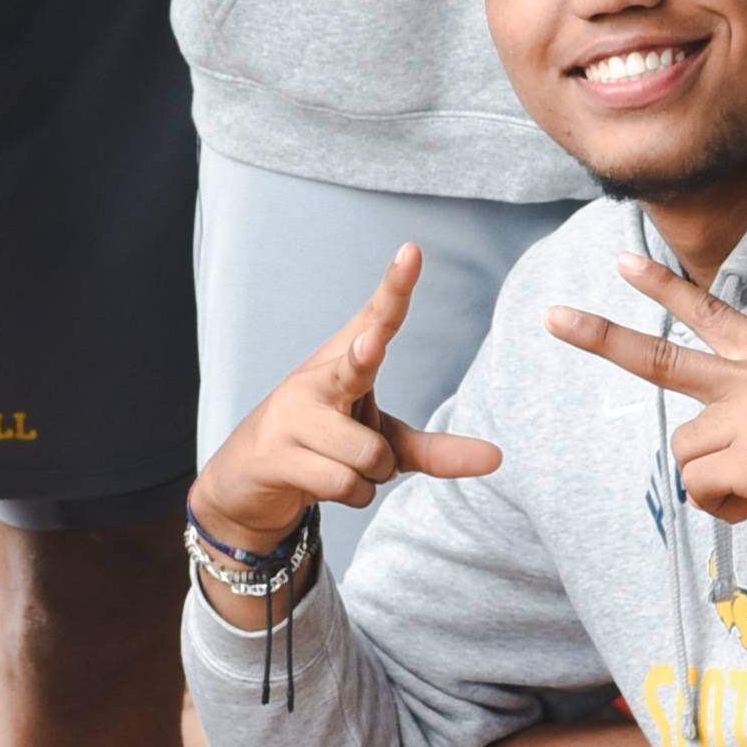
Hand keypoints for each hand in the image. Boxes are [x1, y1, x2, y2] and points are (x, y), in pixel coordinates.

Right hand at [192, 243, 505, 573]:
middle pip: (355, 366)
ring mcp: (292, 415)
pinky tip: (322, 482)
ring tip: (341, 465)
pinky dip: (352, 495)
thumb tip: (498, 458)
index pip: (376, 317)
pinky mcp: (275, 454)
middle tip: (370, 346)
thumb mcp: (382, 443)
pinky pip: (346, 484)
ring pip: (368, 456)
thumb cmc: (326, 445)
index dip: (396, 286)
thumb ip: (435, 451)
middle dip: (362, 357)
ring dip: (371, 476)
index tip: (412, 252)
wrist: (249, 477)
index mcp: (344, 361)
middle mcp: (317, 378)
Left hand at [551, 256, 746, 639]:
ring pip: (684, 452)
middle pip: (663, 359)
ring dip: (712, 483)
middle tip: (553, 318)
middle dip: (601, 337)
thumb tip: (709, 445)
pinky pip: (701, 488)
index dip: (665, 289)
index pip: (714, 313)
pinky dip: (723, 507)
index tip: (623, 264)